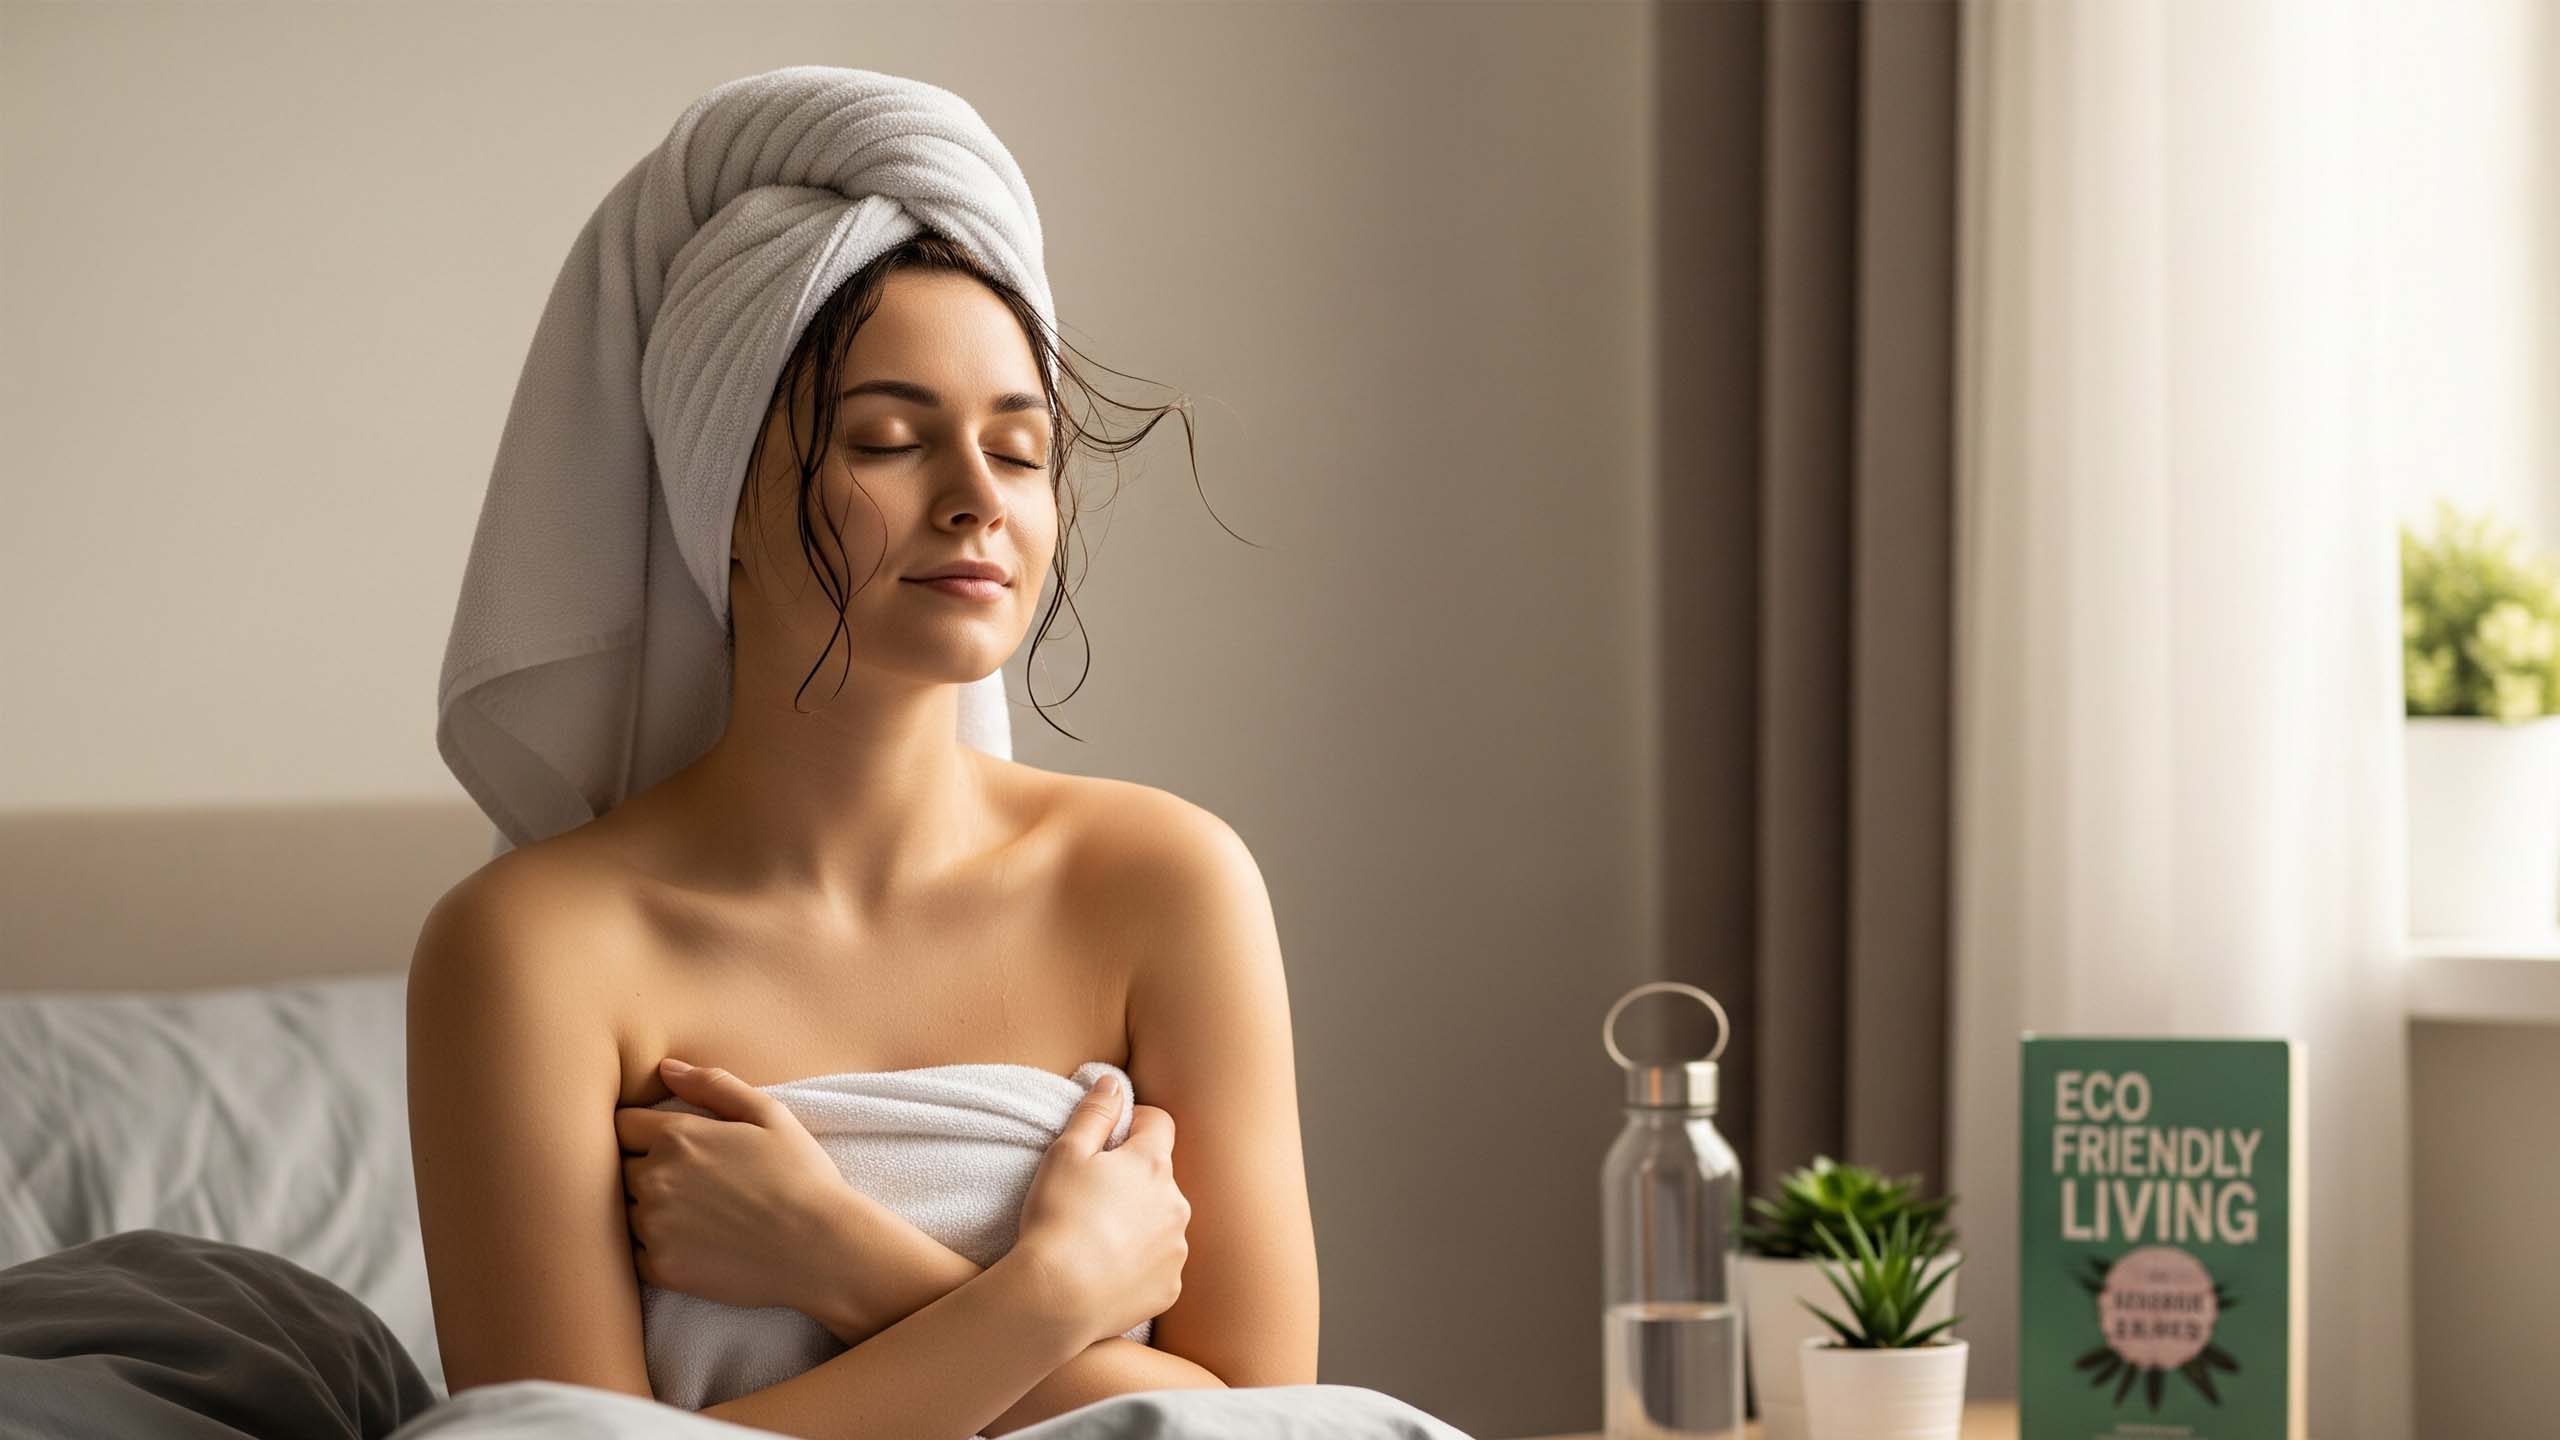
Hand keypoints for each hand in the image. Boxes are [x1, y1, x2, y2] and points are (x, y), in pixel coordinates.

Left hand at [614, 1058, 858, 1316]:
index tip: (663, 1146)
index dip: (639, 1133)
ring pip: (622, 1212)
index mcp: (678, 1136)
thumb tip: (665, 1068)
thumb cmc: (801, 1176)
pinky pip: (633, 1255)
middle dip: (640, 1170)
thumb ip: (713, 1085)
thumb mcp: (769, 1114)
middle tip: (684, 1184)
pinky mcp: (661, 1268)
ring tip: (690, 1216)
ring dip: (644, 1210)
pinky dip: (654, 1248)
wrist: (821, 1248)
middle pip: (616, 1168)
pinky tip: (691, 1245)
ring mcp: (654, 1226)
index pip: (620, 1125)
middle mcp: (656, 1178)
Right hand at [1012, 1072, 1189, 1345]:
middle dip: (1135, 1180)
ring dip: (1142, 1223)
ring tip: (1099, 1239)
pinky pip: (1161, 1266)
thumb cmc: (1058, 1218)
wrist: (1057, 1297)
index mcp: (1152, 1164)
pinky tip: (1108, 1271)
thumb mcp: (1065, 1153)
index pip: (1160, 1123)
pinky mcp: (1171, 1286)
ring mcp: (1177, 1248)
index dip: (1136, 1123)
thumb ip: (1095, 1113)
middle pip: (1161, 1176)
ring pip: (1164, 1222)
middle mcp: (1177, 1203)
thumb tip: (1114, 1083)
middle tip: (1094, 1196)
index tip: (1111, 1139)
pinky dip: (1140, 1265)